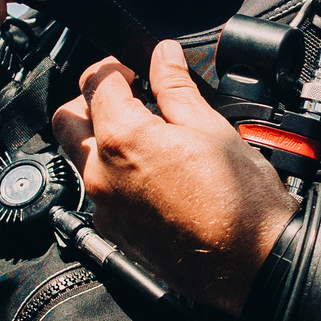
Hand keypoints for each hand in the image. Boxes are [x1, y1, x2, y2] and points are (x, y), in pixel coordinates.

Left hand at [51, 41, 296, 315]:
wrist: (251, 264)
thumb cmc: (240, 202)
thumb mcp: (212, 128)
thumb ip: (176, 87)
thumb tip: (163, 56)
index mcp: (122, 140)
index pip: (96, 82)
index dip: (116, 64)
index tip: (135, 65)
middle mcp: (101, 175)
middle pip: (68, 120)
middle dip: (91, 99)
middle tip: (127, 95)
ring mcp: (105, 208)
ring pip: (78, 158)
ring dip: (98, 137)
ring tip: (144, 133)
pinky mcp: (115, 232)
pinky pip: (98, 192)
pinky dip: (112, 173)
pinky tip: (150, 172)